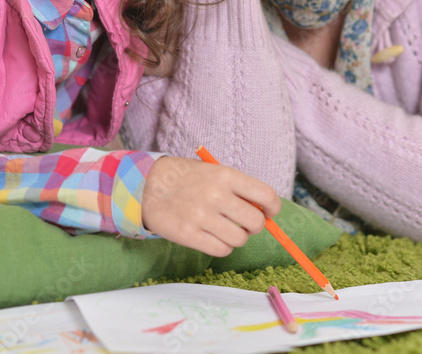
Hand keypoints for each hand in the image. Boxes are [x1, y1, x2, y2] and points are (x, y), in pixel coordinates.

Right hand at [141, 156, 280, 255]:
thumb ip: (238, 189)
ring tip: (225, 229)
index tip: (269, 212)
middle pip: (256, 222)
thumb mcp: (214, 172)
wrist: (148, 185)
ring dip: (237, 237)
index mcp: (226, 176)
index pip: (266, 196)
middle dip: (254, 226)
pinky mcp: (190, 235)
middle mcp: (217, 196)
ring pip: (240, 239)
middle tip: (244, 223)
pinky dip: (222, 247)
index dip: (273, 208)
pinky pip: (222, 250)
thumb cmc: (186, 178)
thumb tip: (263, 212)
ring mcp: (203, 217)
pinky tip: (213, 237)